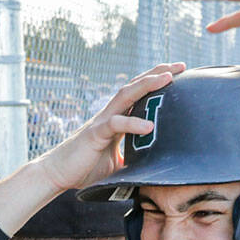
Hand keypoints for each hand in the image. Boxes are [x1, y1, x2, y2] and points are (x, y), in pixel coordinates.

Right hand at [37, 63, 186, 191]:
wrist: (58, 174)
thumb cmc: (86, 168)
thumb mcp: (119, 163)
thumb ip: (134, 160)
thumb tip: (156, 170)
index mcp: (117, 118)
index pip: (140, 93)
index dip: (158, 81)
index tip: (180, 73)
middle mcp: (110, 114)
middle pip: (136, 85)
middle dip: (158, 73)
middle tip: (181, 65)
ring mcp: (102, 121)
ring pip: (126, 95)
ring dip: (147, 84)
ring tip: (168, 78)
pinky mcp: (94, 133)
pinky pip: (115, 124)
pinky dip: (133, 123)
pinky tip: (149, 125)